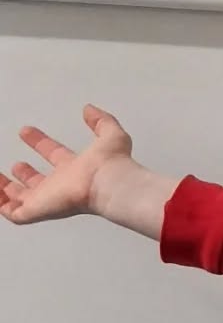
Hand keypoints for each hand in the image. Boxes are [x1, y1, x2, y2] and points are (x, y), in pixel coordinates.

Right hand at [2, 105, 137, 225]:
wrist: (108, 184)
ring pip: (23, 200)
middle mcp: (61, 185)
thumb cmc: (111, 163)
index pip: (56, 155)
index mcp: (76, 168)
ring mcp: (48, 199)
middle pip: (40, 182)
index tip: (26, 130)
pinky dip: (0, 202)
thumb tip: (89, 109)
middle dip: (26, 174)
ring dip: (8, 189)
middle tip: (17, 164)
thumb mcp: (111, 135)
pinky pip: (13, 213)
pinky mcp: (37, 210)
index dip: (41, 143)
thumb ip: (101, 121)